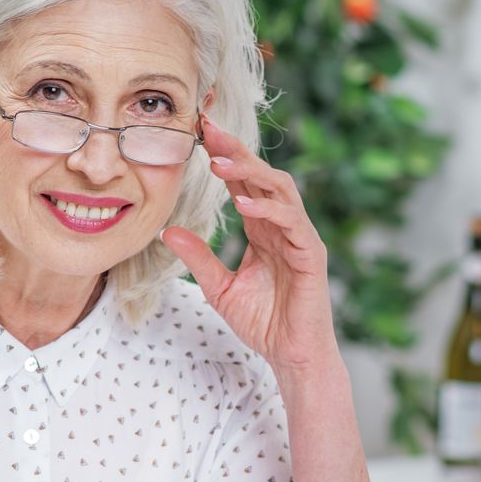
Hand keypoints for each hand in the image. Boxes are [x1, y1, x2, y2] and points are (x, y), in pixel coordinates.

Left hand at [160, 113, 340, 376]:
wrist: (291, 355)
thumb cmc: (263, 322)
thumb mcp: (219, 288)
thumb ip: (199, 258)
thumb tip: (169, 231)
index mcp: (263, 228)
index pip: (242, 182)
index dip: (223, 155)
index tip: (197, 131)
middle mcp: (282, 225)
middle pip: (261, 174)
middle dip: (236, 149)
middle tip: (208, 127)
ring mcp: (299, 237)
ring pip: (280, 189)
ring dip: (250, 172)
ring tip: (219, 162)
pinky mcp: (311, 254)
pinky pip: (292, 222)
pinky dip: (269, 209)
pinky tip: (244, 204)